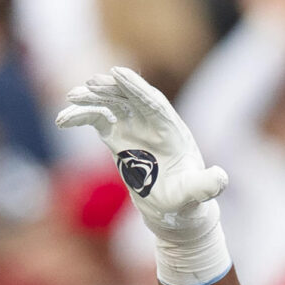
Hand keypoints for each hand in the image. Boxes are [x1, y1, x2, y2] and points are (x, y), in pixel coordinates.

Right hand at [56, 68, 230, 283]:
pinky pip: (98, 122)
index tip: (118, 72)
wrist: (173, 212)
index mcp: (172, 131)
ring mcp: (135, 130)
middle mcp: (153, 125)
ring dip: (91, 99)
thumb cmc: (186, 202)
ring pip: (111, 106)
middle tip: (89, 84)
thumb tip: (221, 179)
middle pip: (130, 98)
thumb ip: (205, 186)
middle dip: (110, 88)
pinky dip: (82, 117)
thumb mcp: (195, 195)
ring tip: (71, 97)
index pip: (153, 103)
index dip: (136, 88)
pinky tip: (63, 119)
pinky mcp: (119, 140)